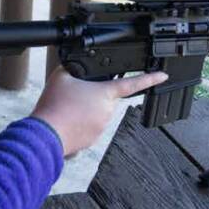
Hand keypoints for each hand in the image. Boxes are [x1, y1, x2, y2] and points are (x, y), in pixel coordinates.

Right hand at [31, 67, 168, 156]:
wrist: (46, 135)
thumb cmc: (55, 106)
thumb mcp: (61, 76)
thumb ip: (73, 68)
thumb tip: (75, 68)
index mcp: (105, 94)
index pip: (132, 85)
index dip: (149, 79)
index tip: (162, 76)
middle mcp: (107, 111)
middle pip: (105, 98)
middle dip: (92, 96)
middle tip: (73, 96)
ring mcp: (100, 128)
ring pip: (96, 114)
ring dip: (85, 111)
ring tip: (66, 110)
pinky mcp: (92, 140)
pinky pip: (89, 128)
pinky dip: (79, 124)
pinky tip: (66, 121)